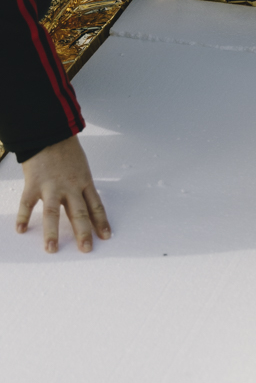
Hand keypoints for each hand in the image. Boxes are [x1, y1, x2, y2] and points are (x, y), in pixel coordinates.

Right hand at [18, 136, 110, 253]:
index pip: (96, 206)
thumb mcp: (81, 167)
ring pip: (52, 213)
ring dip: (52, 232)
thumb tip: (85, 203)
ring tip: (52, 248)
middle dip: (83, 232)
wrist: (49, 132)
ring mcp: (51, 186)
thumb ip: (81, 186)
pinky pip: (28, 203)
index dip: (101, 222)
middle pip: (78, 213)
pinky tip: (21, 229)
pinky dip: (23, 216)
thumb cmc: (66, 150)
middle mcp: (70, 187)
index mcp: (84, 182)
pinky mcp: (33, 183)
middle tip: (86, 249)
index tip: (106, 237)